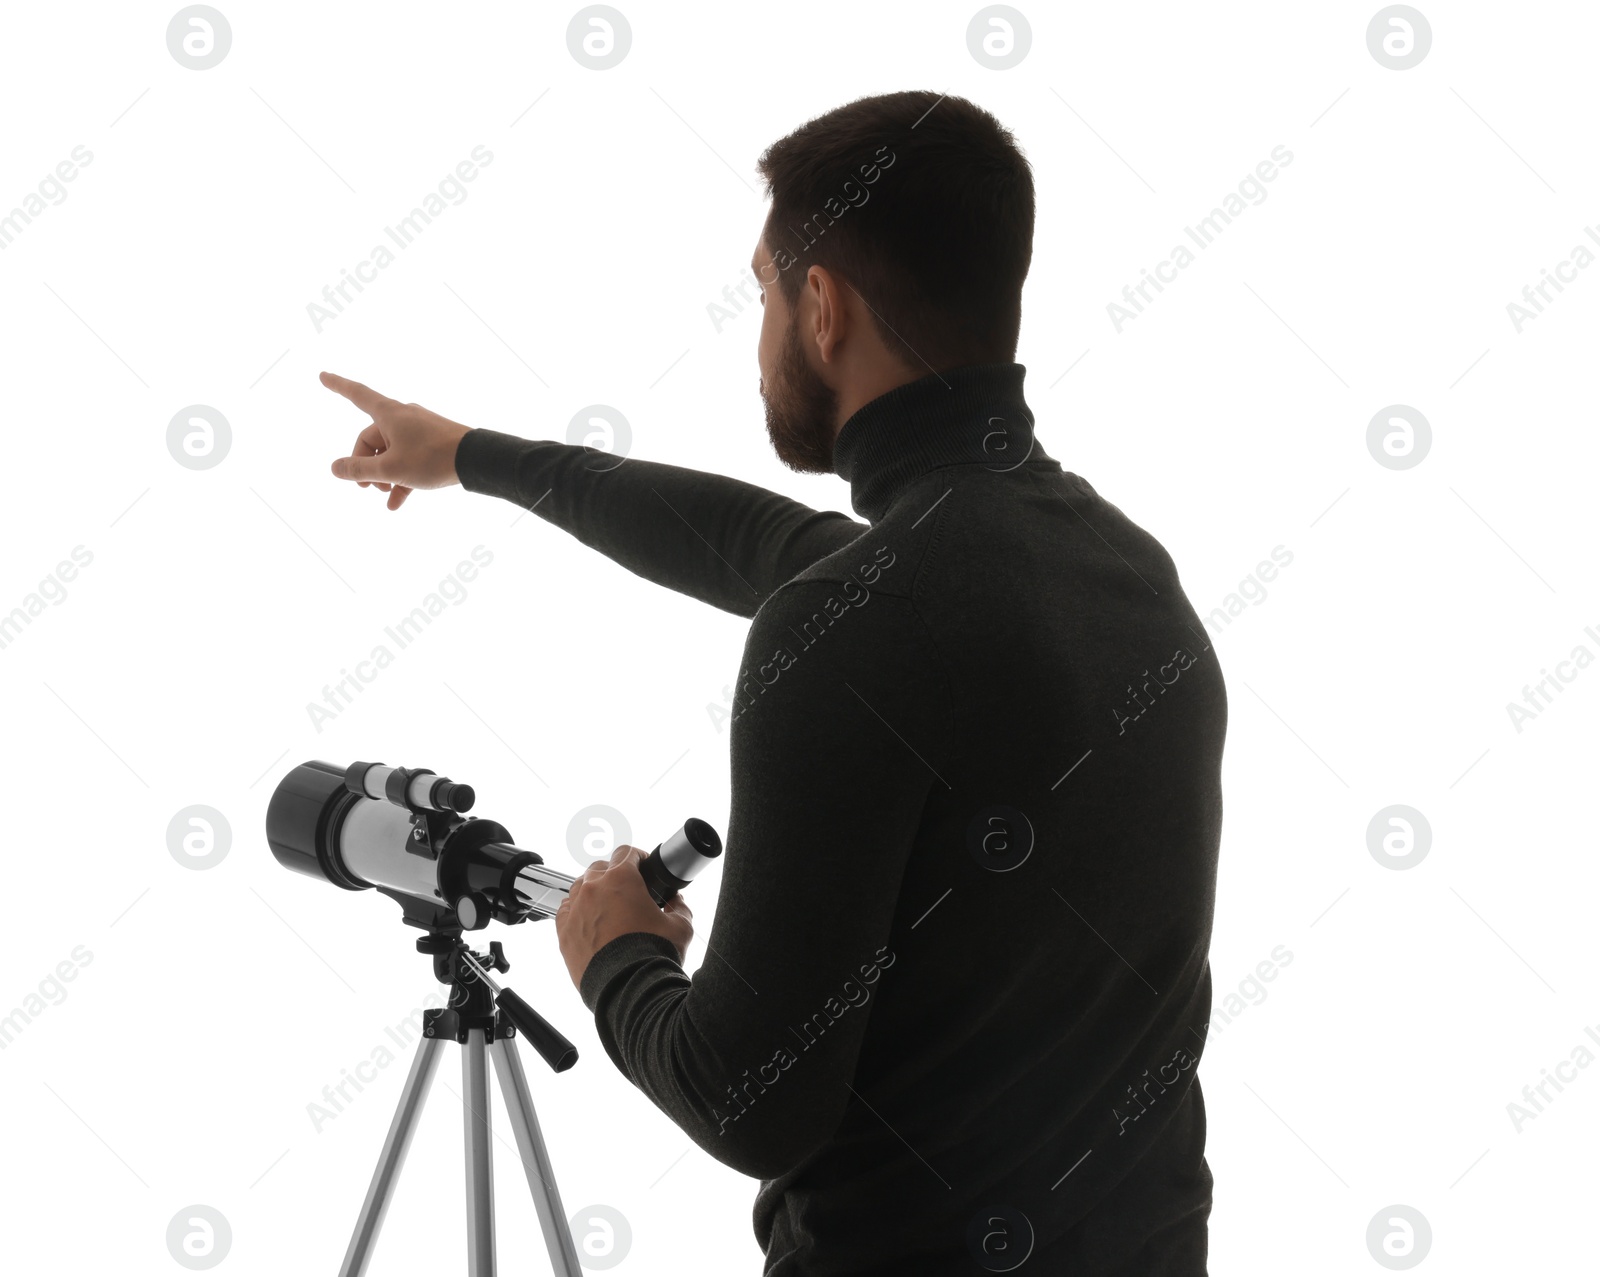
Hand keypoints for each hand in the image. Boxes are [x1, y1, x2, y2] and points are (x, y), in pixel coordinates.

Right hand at [322, 371, 472, 510]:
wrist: (476, 460)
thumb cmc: (432, 458)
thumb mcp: (390, 468)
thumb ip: (360, 469)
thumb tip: (336, 468)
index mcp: (389, 414)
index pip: (357, 395)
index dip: (338, 386)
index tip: (322, 375)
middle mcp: (403, 417)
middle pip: (372, 439)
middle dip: (366, 465)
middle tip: (366, 488)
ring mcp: (420, 430)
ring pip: (391, 452)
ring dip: (384, 475)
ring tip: (383, 496)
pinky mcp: (434, 444)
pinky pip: (410, 460)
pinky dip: (401, 479)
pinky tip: (396, 503)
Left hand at [554, 845, 694, 991]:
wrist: (629, 989)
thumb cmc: (652, 957)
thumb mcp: (681, 927)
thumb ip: (679, 908)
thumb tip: (676, 902)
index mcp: (621, 879)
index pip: (626, 853)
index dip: (638, 858)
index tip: (643, 867)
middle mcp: (593, 888)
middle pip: (601, 868)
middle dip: (615, 875)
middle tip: (628, 891)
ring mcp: (575, 909)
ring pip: (580, 886)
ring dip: (594, 891)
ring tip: (608, 908)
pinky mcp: (563, 932)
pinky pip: (566, 910)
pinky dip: (577, 911)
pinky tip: (589, 922)